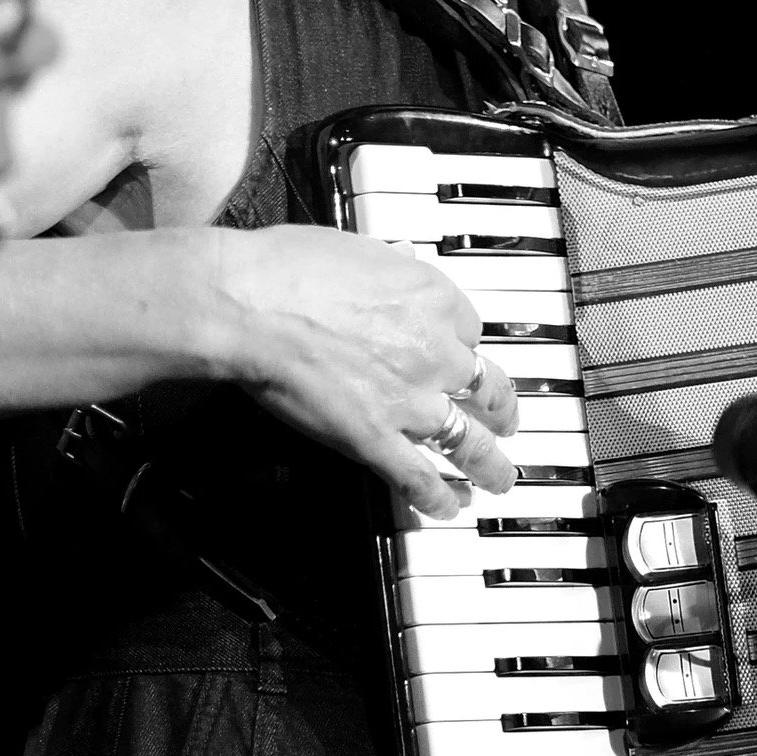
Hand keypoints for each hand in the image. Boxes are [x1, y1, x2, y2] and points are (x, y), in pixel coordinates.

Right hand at [214, 225, 517, 518]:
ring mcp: (409, 400)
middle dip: (499, 407)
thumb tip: (397, 263)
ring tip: (500, 478)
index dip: (462, 346)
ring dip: (490, 465)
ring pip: (470, 442)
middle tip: (504, 419)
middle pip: (486, 386)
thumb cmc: (288, 268)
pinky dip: (437, 499)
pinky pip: (418, 478)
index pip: (470, 329)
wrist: (251, 305)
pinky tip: (449, 508)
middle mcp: (434, 351)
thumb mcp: (358, 247)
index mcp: (433, 298)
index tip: (459, 354)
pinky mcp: (374, 439)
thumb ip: (388, 266)